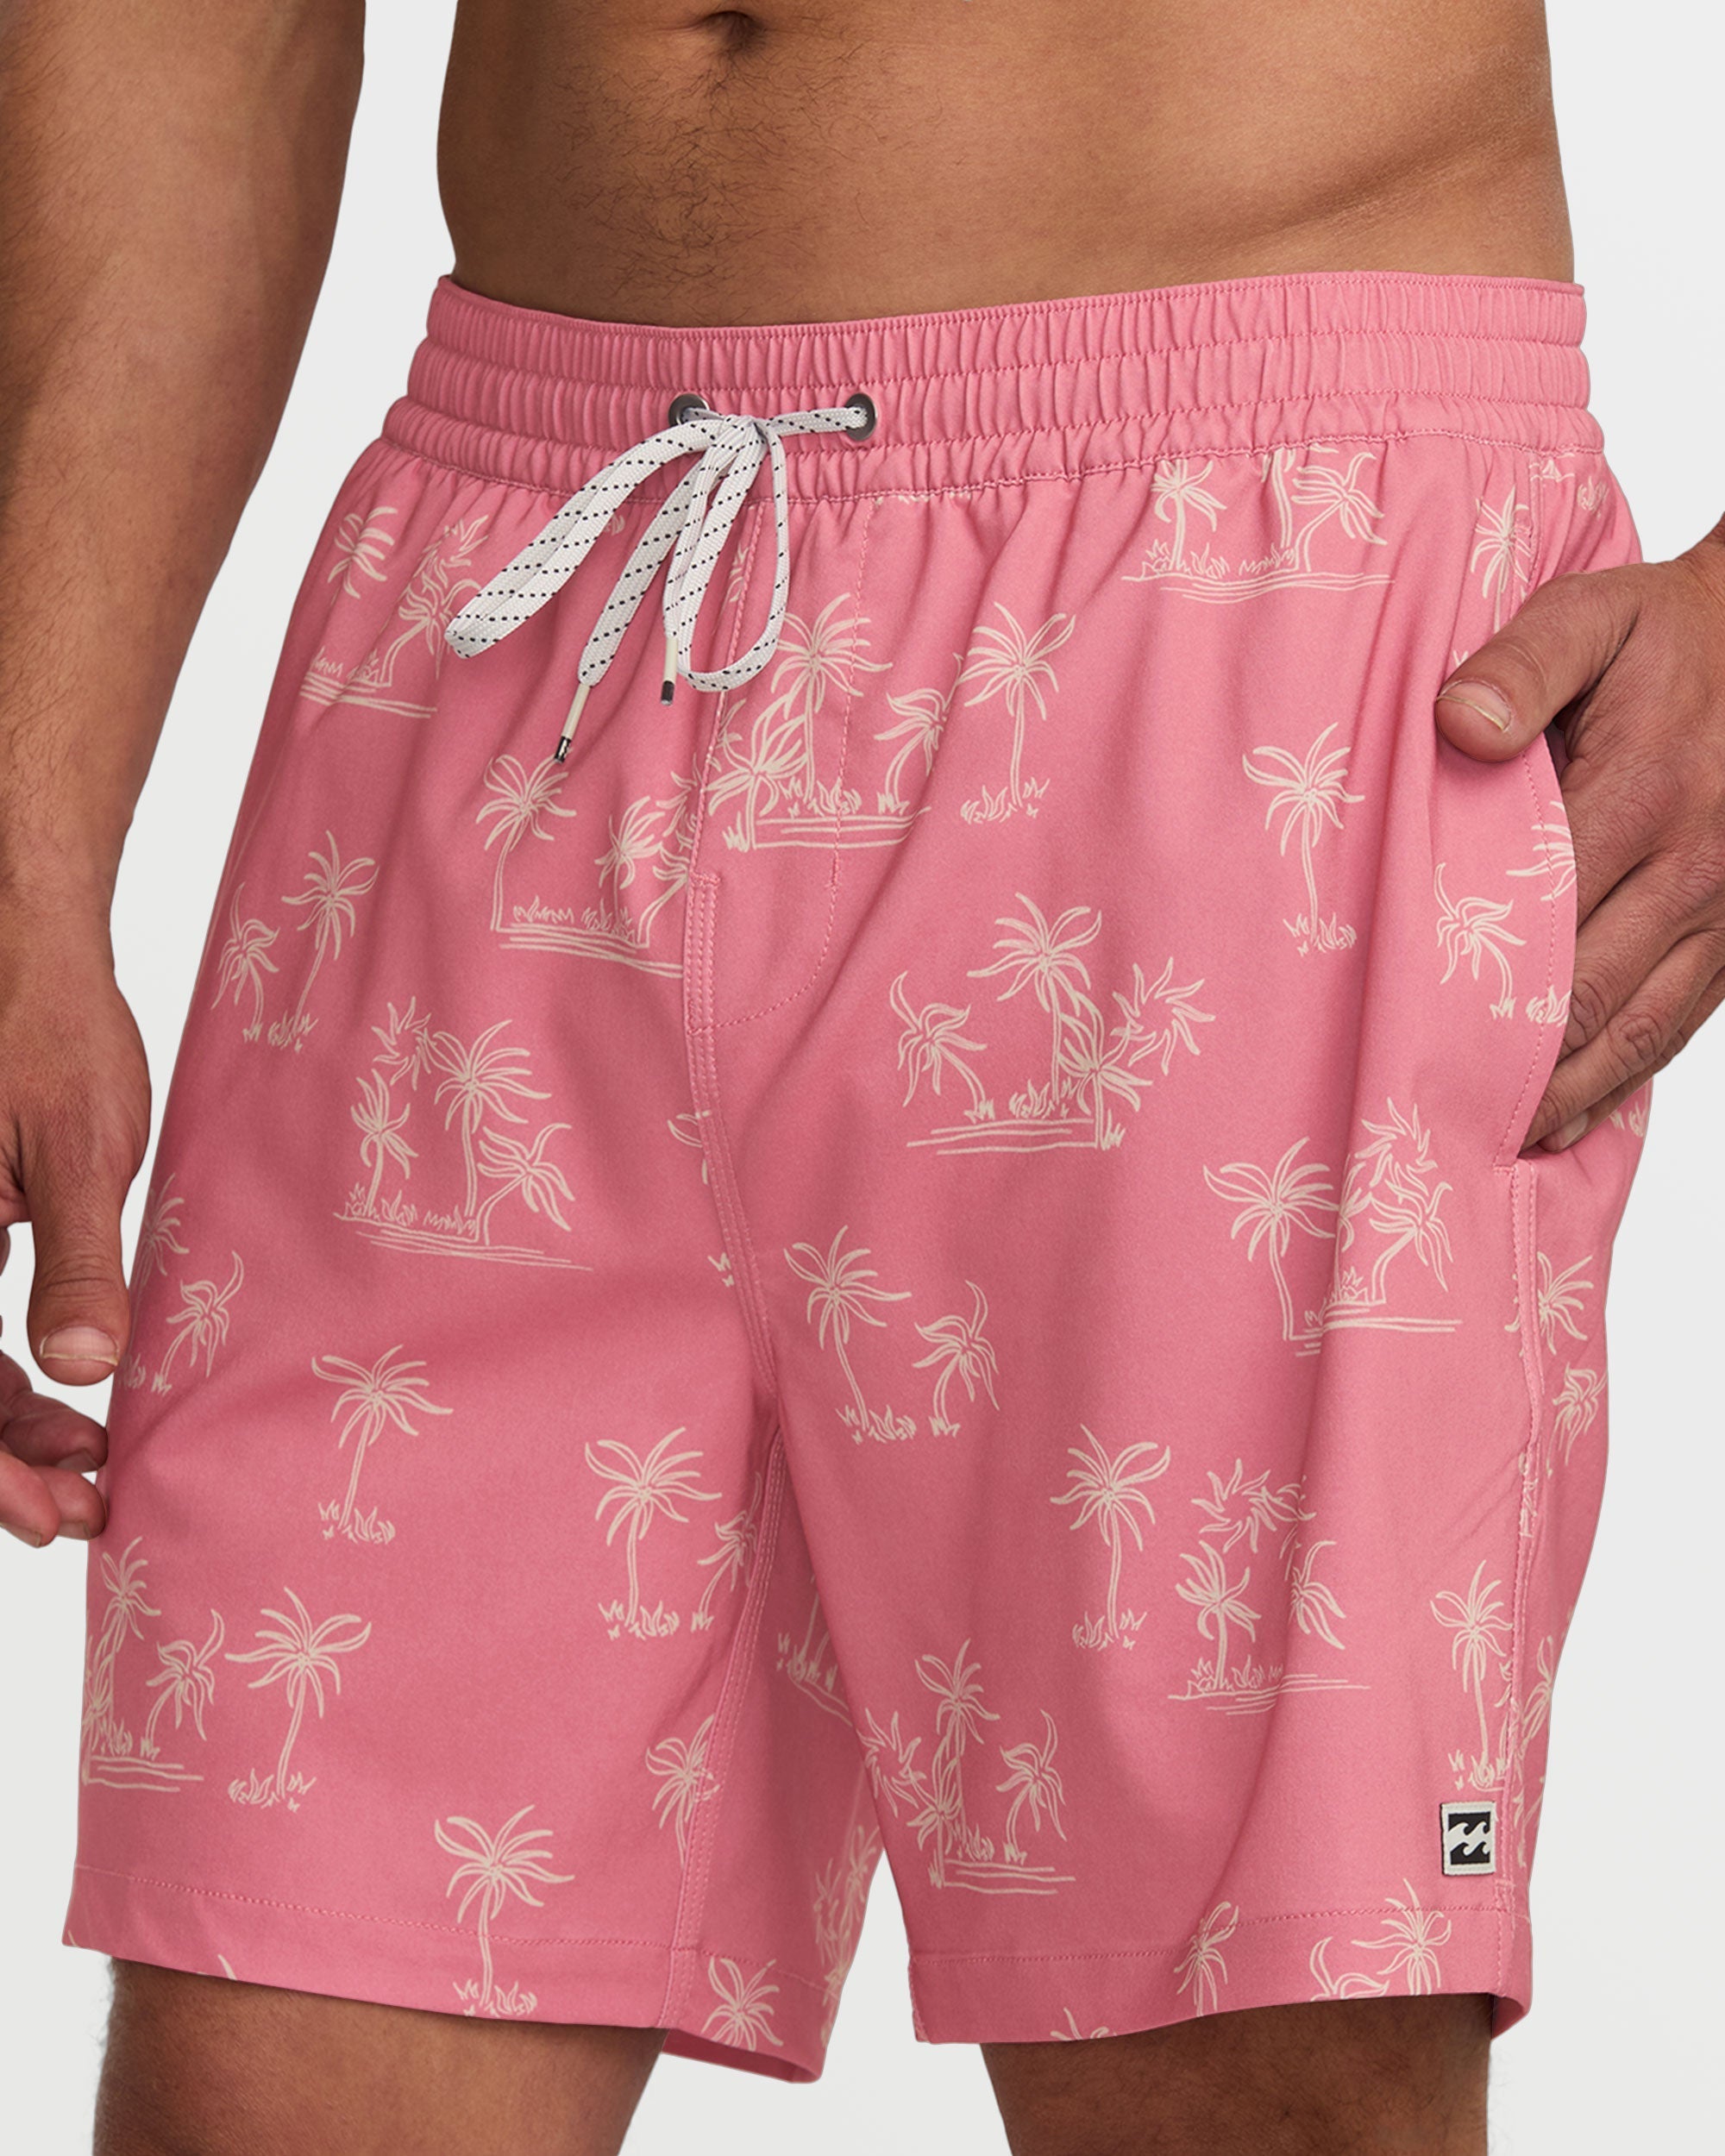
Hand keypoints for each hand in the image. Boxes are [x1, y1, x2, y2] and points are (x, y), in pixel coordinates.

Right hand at [0, 913, 148, 1544]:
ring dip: (4, 1431)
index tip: (47, 1512)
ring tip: (88, 1469)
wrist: (29, 957)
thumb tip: (82, 1365)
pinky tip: (70, 1402)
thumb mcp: (82, 1147)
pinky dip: (5, 1378)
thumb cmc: (51, 1030)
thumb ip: (79, 1259)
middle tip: (82, 1510)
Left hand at [1434, 522, 1724, 1152]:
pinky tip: (1571, 1116)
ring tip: (1489, 1141)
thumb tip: (1458, 723)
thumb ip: (1521, 666)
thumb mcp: (1591, 616)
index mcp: (1646, 792)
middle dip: (1511, 1062)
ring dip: (1566, 1092)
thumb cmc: (1669, 633)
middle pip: (1589, 992)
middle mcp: (1696, 867)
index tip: (1403, 1033)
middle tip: (1426, 1117)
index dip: (1471, 981)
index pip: (1541, 914)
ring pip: (1640, 1028)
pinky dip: (1625, 1075)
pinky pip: (1683, 1022)